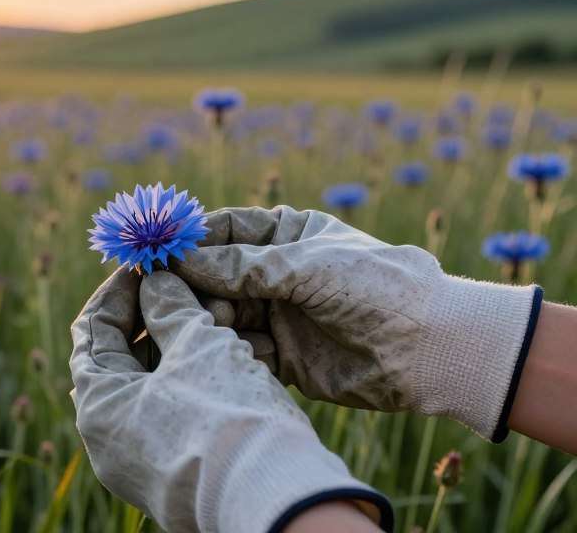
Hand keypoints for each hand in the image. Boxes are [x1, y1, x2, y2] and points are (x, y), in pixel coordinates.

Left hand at [69, 267, 391, 532]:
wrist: (276, 500)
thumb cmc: (228, 414)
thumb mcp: (198, 343)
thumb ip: (170, 305)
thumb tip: (154, 282)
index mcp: (97, 404)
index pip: (94, 328)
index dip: (122, 288)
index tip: (148, 263)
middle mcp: (108, 439)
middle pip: (123, 357)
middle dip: (157, 315)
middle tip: (186, 283)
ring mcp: (140, 461)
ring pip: (154, 384)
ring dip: (182, 345)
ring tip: (218, 313)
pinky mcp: (175, 474)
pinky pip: (175, 412)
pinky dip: (194, 378)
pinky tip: (229, 351)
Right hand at [171, 205, 542, 439]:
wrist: (429, 349)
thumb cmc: (375, 287)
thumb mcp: (306, 267)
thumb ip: (244, 266)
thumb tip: (181, 261)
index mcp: (288, 234)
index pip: (226, 229)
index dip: (189, 238)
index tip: (155, 249)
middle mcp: (278, 272)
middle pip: (216, 273)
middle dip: (193, 283)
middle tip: (166, 294)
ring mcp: (279, 313)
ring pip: (223, 312)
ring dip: (209, 317)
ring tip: (204, 323)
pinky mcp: (282, 355)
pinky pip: (240, 349)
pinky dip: (227, 350)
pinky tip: (220, 353)